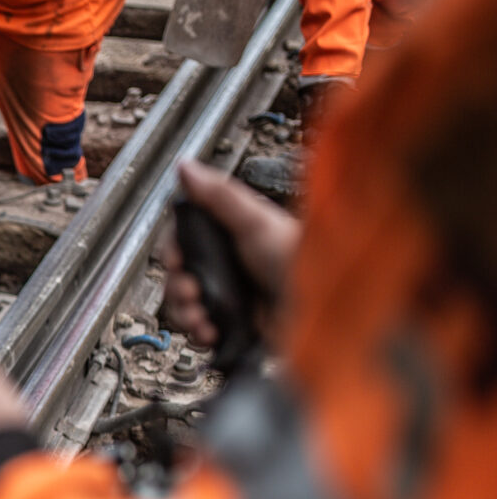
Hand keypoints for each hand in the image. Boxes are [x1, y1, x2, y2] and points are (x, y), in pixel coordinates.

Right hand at [162, 160, 299, 346]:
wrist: (325, 312)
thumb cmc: (300, 261)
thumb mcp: (256, 222)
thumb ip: (219, 196)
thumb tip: (186, 166)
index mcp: (229, 234)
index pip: (182, 238)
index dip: (173, 251)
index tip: (177, 260)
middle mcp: (226, 263)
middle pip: (177, 274)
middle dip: (178, 287)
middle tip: (193, 292)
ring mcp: (228, 294)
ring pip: (183, 303)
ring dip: (185, 312)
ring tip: (203, 318)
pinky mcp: (231, 322)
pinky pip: (198, 329)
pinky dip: (198, 332)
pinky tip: (211, 331)